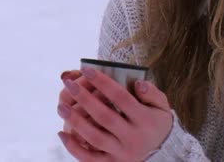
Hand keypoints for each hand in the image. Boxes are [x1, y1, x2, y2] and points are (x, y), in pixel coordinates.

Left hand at [57, 67, 172, 161]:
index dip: (103, 83)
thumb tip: (138, 84)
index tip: (86, 70)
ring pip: (94, 138)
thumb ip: (152, 93)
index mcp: (144, 119)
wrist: (162, 152)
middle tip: (69, 85)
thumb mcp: (162, 106)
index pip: (121, 97)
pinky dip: (74, 147)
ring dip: (75, 121)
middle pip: (104, 116)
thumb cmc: (157, 122)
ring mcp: (121, 153)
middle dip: (84, 99)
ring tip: (62, 107)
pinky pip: (89, 158)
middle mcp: (133, 137)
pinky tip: (62, 133)